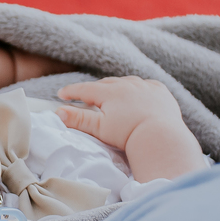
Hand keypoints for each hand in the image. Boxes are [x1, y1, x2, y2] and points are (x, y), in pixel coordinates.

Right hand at [55, 76, 183, 151]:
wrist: (161, 138)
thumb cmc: (128, 135)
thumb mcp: (99, 128)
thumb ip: (78, 119)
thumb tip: (58, 112)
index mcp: (110, 92)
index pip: (85, 89)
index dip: (72, 92)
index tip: (61, 94)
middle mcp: (127, 84)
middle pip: (106, 83)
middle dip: (94, 88)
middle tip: (86, 94)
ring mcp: (146, 86)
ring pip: (126, 82)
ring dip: (117, 86)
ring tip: (111, 93)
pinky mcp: (161, 92)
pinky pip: (147, 85)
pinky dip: (139, 88)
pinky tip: (137, 93)